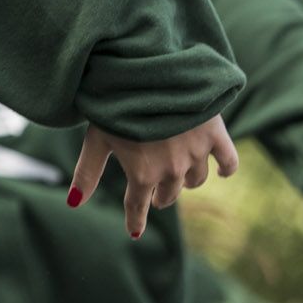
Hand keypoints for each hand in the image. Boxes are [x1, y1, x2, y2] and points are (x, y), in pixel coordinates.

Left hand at [68, 115, 238, 237]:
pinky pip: (228, 161)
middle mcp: (172, 169)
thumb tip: (73, 203)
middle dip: (159, 196)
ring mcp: (196, 154)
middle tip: (154, 193)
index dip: (134, 219)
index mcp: (142, 173)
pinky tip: (220, 172)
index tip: (134, 231)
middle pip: (168, 194)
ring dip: (186, 181)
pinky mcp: (215, 135)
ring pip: (195, 180)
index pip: (138, 205)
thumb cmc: (116, 105)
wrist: (150, 72)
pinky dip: (225, 168)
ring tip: (179, 175)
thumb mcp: (95, 138)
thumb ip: (87, 172)